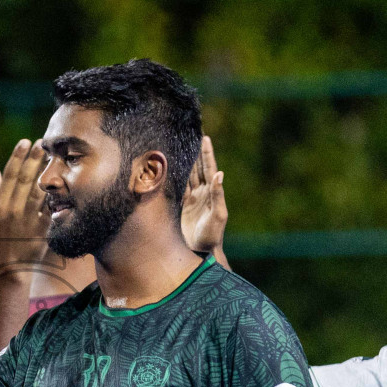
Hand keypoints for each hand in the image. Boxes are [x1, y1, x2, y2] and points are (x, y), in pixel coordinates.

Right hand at [0, 139, 48, 269]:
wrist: (10, 268)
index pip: (9, 176)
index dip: (17, 157)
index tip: (25, 142)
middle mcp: (13, 211)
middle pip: (25, 179)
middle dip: (34, 158)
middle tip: (43, 142)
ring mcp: (28, 220)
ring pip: (39, 190)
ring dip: (46, 171)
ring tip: (53, 156)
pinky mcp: (42, 229)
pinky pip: (50, 208)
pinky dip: (55, 194)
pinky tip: (60, 180)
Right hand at [182, 135, 227, 255]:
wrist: (201, 252)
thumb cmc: (213, 235)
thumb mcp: (218, 215)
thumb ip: (218, 195)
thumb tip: (219, 173)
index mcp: (211, 192)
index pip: (208, 168)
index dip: (206, 153)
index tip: (204, 137)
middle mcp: (200, 193)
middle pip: (197, 168)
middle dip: (194, 152)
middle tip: (191, 134)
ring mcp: (190, 199)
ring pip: (186, 175)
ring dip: (183, 161)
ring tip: (178, 145)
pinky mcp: (180, 206)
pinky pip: (176, 187)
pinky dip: (172, 176)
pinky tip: (167, 166)